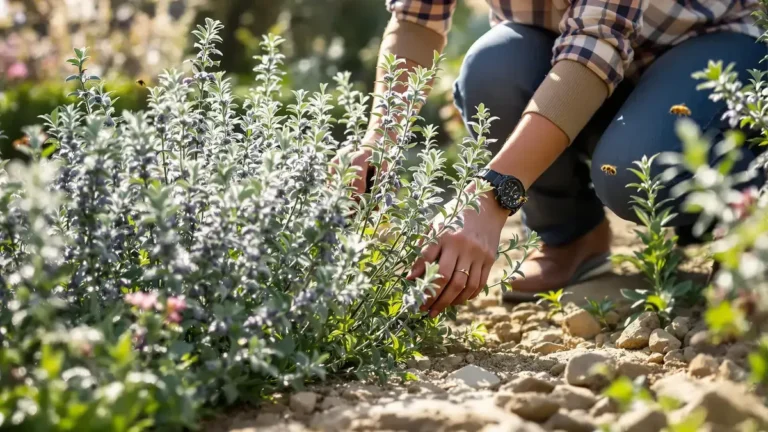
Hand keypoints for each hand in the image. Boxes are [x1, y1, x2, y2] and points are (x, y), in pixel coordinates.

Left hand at [406, 188, 508, 317]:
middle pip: (447, 279)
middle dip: (434, 298)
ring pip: (464, 285)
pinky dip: (467, 296)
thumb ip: (423, 249)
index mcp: (444, 235)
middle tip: (424, 310)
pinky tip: (457, 301)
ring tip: (438, 309)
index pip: (429, 262)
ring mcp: (478, 253)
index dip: (420, 280)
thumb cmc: (455, 216)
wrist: (487, 206)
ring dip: (450, 301)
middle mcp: (462, 245)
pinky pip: (478, 283)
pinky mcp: (489, 259)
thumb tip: (411, 276)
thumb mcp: (436, 225)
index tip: (413, 294)